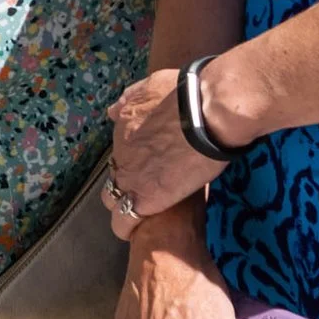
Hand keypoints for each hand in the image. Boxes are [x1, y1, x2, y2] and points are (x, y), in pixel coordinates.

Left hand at [105, 68, 224, 238]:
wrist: (205, 113)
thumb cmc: (187, 94)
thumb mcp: (152, 86)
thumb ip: (132, 99)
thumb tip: (114, 109)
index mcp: (123, 125)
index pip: (121, 150)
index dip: (135, 159)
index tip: (150, 163)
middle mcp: (121, 152)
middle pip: (114, 175)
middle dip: (126, 183)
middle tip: (149, 189)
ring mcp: (131, 176)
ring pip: (113, 200)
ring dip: (123, 207)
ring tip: (138, 216)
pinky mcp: (146, 198)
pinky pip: (125, 220)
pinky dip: (128, 226)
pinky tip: (136, 232)